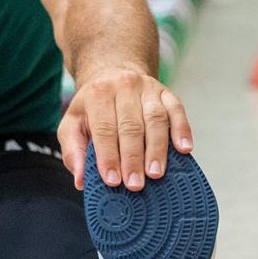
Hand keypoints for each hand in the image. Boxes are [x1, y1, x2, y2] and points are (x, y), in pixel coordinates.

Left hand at [57, 68, 193, 192]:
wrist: (112, 74)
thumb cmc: (93, 108)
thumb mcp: (73, 124)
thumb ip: (73, 152)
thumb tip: (80, 181)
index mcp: (98, 94)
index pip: (104, 128)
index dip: (108, 156)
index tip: (112, 181)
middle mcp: (124, 87)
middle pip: (131, 126)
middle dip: (133, 158)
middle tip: (135, 184)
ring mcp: (148, 88)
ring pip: (156, 119)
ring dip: (157, 148)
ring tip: (155, 174)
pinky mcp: (166, 93)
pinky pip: (177, 110)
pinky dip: (182, 130)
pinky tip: (184, 149)